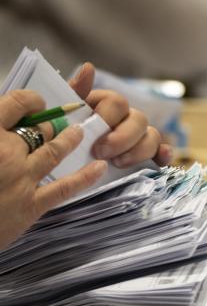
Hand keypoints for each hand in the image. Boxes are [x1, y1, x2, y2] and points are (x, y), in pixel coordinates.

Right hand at [0, 90, 107, 249]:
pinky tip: (100, 167)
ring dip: (69, 140)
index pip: (16, 103)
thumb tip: (6, 123)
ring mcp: (20, 179)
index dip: (31, 100)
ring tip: (79, 133)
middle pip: (38, 129)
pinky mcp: (30, 205)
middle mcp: (5, 152)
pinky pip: (65, 187)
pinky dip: (86, 176)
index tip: (37, 103)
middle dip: (48, 124)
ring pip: (54, 151)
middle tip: (55, 122)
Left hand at [69, 63, 172, 167]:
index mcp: (108, 104)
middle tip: (102, 153)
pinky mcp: (147, 154)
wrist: (66, 162)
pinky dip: (164, 155)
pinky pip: (161, 151)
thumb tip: (89, 67)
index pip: (118, 103)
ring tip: (118, 163)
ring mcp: (139, 136)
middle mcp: (127, 117)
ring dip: (139, 150)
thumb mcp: (65, 113)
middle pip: (139, 119)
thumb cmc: (66, 134)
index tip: (92, 139)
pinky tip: (161, 160)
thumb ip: (76, 92)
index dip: (108, 119)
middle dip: (123, 138)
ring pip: (152, 136)